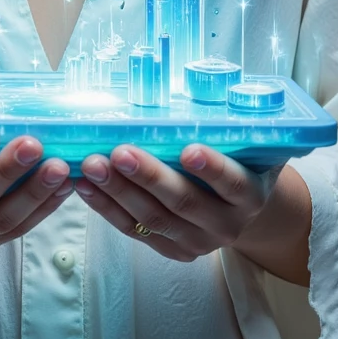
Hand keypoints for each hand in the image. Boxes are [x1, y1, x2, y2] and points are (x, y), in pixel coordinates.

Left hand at [74, 143, 287, 265]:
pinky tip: (86, 186)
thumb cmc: (237, 162)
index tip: (188, 149)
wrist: (240, 209)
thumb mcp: (244, 147)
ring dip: (119, 191)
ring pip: (154, 219)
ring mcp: (198, 242)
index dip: (212, 168)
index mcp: (251, 196)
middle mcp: (227, 224)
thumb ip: (225, 129)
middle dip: (149, 177)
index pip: (233, 183)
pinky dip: (107, 208)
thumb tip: (184, 88)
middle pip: (185, 202)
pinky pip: (134, 231)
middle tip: (120, 153)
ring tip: (92, 165)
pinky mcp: (172, 251)